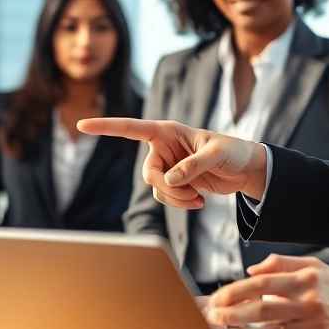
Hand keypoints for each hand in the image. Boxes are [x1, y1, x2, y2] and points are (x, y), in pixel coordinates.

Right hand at [78, 118, 267, 208]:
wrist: (245, 169)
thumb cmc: (234, 152)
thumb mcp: (216, 155)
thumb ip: (192, 166)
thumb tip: (170, 180)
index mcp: (168, 131)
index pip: (131, 128)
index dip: (106, 127)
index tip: (83, 125)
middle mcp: (163, 148)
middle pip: (148, 173)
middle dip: (166, 188)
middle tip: (188, 192)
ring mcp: (168, 166)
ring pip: (156, 189)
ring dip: (176, 199)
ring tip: (198, 198)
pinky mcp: (175, 183)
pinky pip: (165, 197)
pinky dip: (180, 203)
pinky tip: (199, 200)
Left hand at [203, 255, 328, 328]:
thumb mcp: (315, 266)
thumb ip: (282, 264)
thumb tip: (252, 269)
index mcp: (305, 280)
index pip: (261, 284)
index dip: (235, 292)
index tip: (217, 298)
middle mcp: (308, 303)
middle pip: (261, 311)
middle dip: (231, 315)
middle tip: (214, 318)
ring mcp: (313, 328)